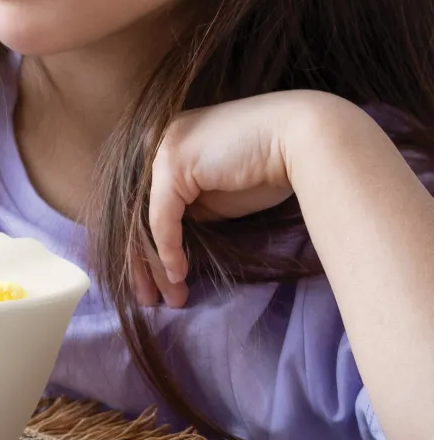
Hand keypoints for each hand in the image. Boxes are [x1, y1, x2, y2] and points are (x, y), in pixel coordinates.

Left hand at [134, 92, 323, 308]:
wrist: (303, 139)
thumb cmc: (268, 167)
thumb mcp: (216, 195)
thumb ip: (189, 209)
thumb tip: (167, 241)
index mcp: (164, 146)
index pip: (143, 205)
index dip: (145, 247)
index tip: (154, 283)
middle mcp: (155, 143)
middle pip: (136, 213)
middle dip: (143, 263)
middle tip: (150, 299)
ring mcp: (161, 149)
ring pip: (145, 219)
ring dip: (156, 264)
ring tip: (168, 298)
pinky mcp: (172, 162)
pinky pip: (162, 217)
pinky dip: (168, 249)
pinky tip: (177, 274)